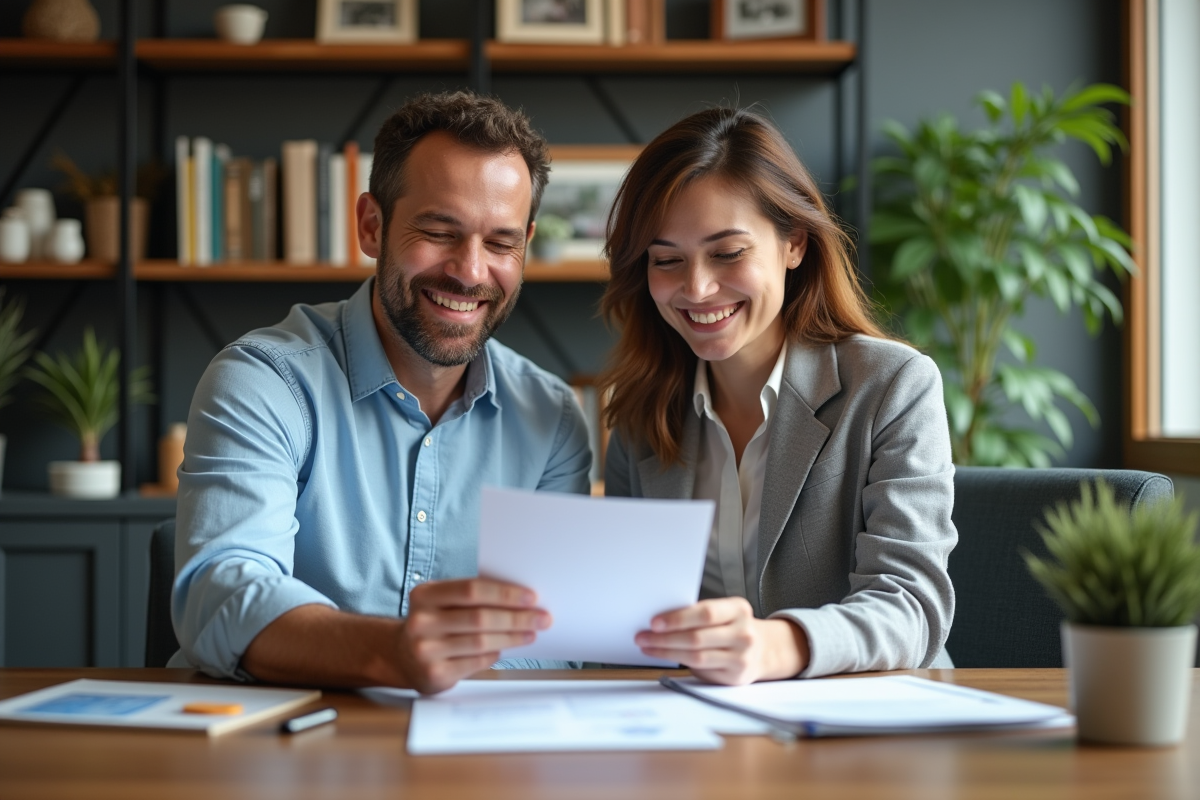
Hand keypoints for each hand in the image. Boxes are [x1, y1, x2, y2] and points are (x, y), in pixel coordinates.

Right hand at [398, 578, 550, 693]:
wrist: (401, 656)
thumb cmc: (433, 623)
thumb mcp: (441, 601)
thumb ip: (471, 596)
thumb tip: (520, 597)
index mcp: (424, 595)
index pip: (472, 589)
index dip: (505, 593)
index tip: (532, 597)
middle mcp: (421, 621)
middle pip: (480, 617)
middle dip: (517, 618)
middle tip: (541, 618)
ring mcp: (426, 650)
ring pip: (481, 642)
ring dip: (512, 638)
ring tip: (531, 634)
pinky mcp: (435, 674)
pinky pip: (476, 662)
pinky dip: (494, 654)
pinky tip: (504, 649)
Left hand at [635, 597, 809, 684]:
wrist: (763, 650)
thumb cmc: (734, 627)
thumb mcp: (725, 612)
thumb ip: (700, 614)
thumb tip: (662, 619)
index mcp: (738, 609)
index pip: (705, 613)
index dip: (678, 618)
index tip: (655, 622)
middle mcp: (743, 633)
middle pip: (697, 637)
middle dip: (665, 638)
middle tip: (643, 636)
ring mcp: (741, 656)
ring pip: (696, 656)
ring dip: (666, 652)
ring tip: (648, 647)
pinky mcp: (734, 676)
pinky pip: (700, 669)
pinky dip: (678, 663)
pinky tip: (663, 657)